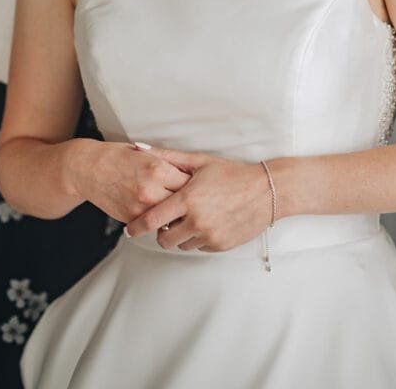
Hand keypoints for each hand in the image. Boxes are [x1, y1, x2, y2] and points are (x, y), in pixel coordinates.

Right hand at [69, 139, 190, 223]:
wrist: (89, 169)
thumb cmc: (118, 157)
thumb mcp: (146, 154)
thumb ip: (168, 164)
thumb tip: (191, 175)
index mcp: (157, 169)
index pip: (189, 182)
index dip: (196, 185)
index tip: (200, 186)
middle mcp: (151, 190)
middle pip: (183, 203)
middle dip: (189, 203)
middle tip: (196, 202)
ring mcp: (140, 207)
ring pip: (169, 217)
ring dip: (176, 215)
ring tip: (180, 210)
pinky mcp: (131, 219)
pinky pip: (153, 224)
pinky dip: (159, 220)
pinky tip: (161, 214)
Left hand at [125, 148, 272, 252]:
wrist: (266, 191)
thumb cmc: (233, 174)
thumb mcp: (200, 161)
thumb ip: (169, 157)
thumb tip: (141, 149)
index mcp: (188, 199)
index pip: (152, 219)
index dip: (137, 227)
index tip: (129, 229)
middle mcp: (197, 221)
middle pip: (164, 239)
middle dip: (161, 232)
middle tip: (167, 221)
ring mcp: (209, 235)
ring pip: (181, 245)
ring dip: (181, 235)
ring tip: (192, 217)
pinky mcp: (220, 246)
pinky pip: (199, 247)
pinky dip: (198, 237)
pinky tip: (208, 221)